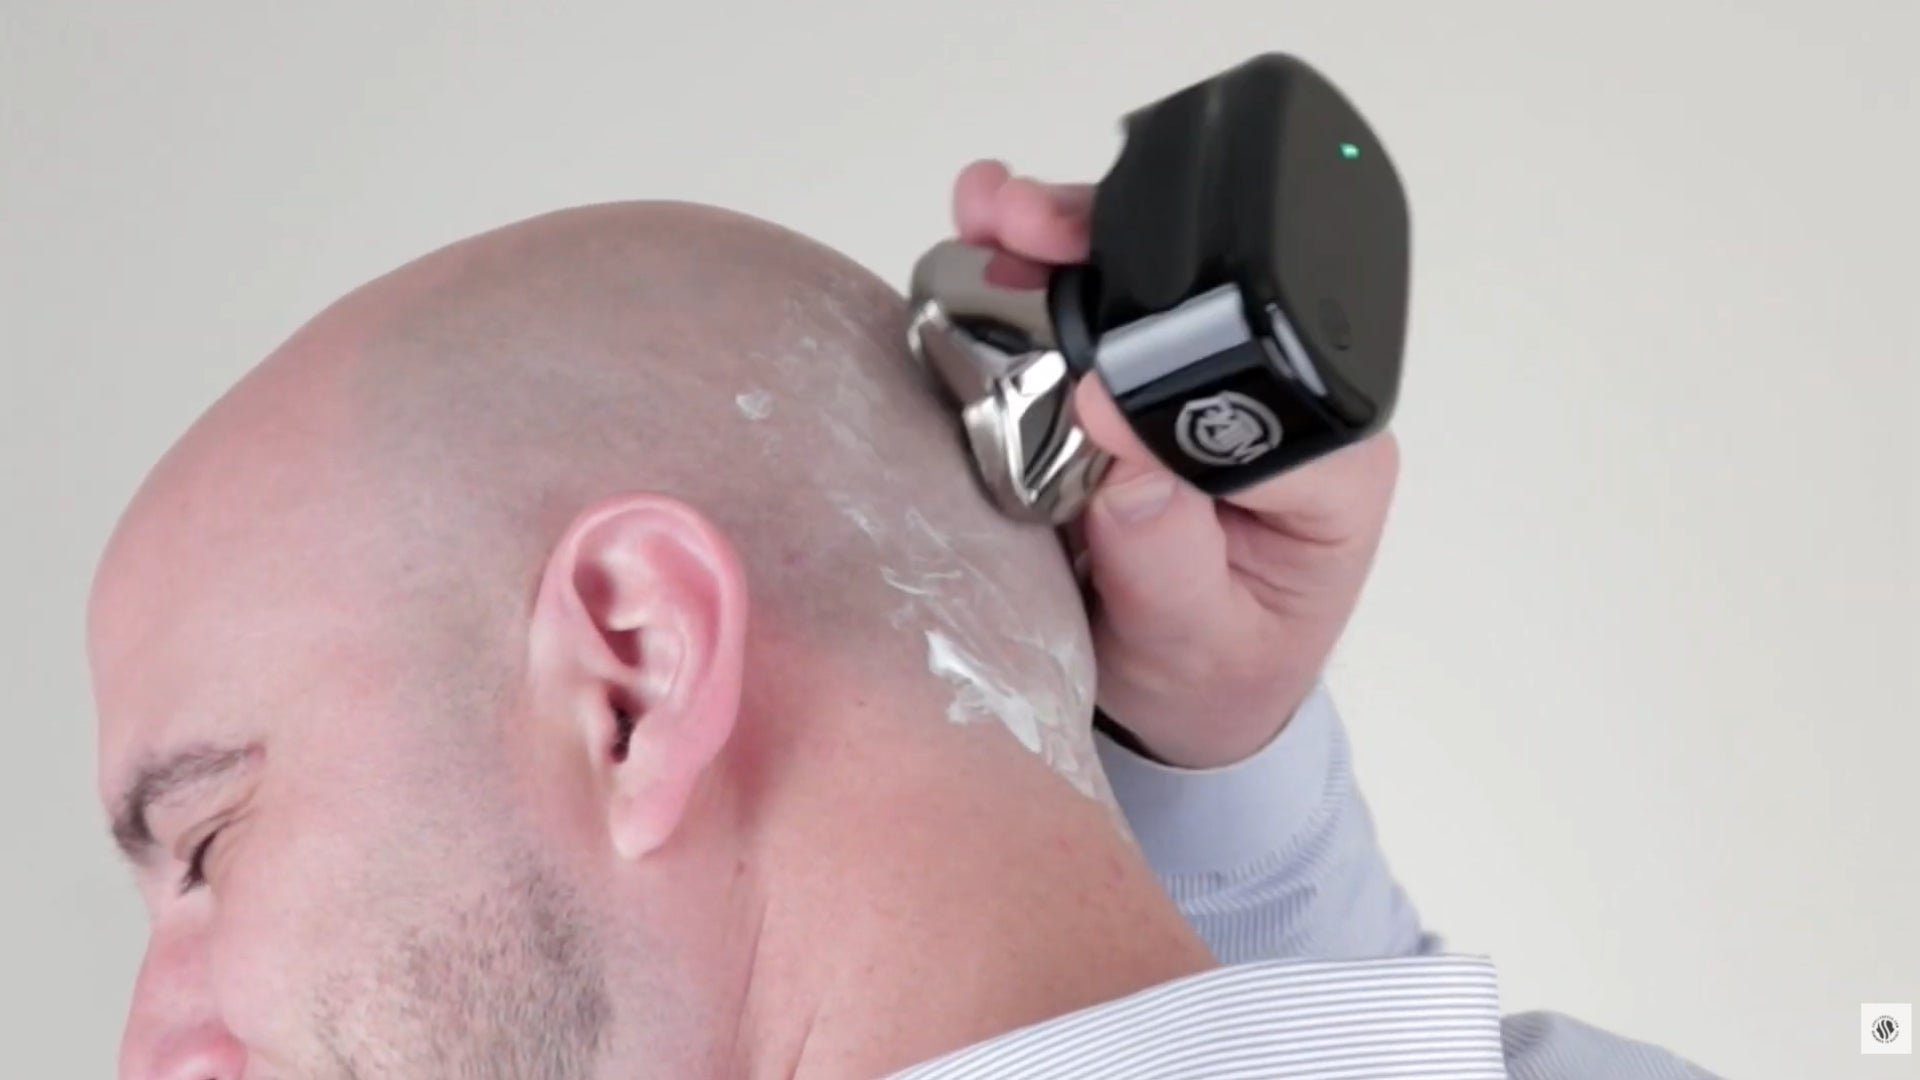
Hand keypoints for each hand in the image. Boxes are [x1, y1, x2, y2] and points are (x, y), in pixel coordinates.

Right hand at [953, 159, 1400, 768]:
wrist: (1183, 697)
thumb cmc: (1210, 680)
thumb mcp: (1197, 648)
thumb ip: (1169, 563)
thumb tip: (1127, 450)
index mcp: (1330, 466)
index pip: (1261, 381)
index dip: (1170, 358)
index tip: (1082, 369)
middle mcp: (1281, 402)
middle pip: (1207, 298)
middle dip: (1111, 250)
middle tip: (1020, 226)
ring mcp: (1213, 381)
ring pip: (1151, 287)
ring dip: (1068, 243)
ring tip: (990, 211)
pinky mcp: (1154, 380)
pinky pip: (1108, 315)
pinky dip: (1045, 274)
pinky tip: (991, 235)